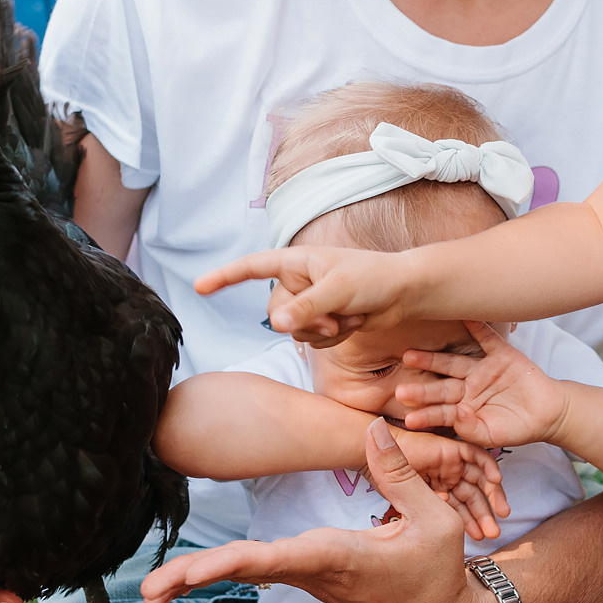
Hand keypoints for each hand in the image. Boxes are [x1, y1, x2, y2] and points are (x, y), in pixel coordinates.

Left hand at [141, 420, 499, 602]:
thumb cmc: (440, 571)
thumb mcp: (435, 520)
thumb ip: (400, 474)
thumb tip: (370, 427)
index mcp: (339, 558)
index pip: (276, 559)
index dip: (231, 562)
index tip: (193, 571)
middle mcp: (314, 571)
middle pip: (246, 571)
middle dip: (196, 577)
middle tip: (149, 589)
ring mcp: (308, 578)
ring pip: (246, 573)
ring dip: (198, 577)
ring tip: (151, 588)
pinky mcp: (309, 576)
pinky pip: (258, 571)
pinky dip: (223, 570)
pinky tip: (186, 576)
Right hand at [195, 246, 421, 346]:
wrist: (404, 292)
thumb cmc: (374, 278)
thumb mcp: (338, 290)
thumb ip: (305, 307)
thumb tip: (276, 324)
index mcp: (296, 261)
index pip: (252, 267)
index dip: (224, 277)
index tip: (198, 287)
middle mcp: (298, 281)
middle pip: (276, 313)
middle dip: (305, 322)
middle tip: (336, 317)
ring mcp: (310, 303)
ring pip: (295, 332)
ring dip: (324, 331)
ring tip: (351, 315)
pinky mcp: (323, 321)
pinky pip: (313, 342)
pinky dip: (334, 338)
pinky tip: (354, 322)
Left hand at [396, 321, 570, 450]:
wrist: (548, 414)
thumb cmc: (517, 428)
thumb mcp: (493, 435)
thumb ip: (473, 429)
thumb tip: (458, 416)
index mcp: (463, 407)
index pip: (440, 411)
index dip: (426, 414)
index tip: (408, 419)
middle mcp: (467, 386)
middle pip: (441, 385)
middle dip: (421, 388)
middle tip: (399, 389)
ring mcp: (482, 369)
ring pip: (453, 363)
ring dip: (433, 358)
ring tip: (409, 355)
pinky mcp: (501, 354)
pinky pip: (486, 338)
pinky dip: (476, 327)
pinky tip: (462, 317)